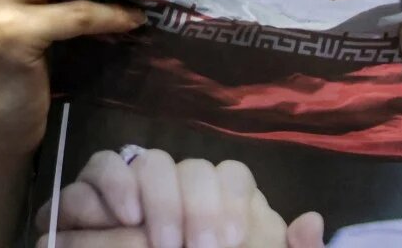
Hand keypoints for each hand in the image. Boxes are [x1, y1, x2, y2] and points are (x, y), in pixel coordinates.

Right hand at [34, 149, 324, 247]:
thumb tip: (311, 221)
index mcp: (222, 207)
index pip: (231, 175)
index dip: (229, 202)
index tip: (227, 243)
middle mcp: (180, 190)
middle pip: (190, 167)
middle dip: (195, 207)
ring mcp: (134, 191)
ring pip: (147, 161)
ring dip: (156, 197)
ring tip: (158, 241)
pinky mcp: (89, 203)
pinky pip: (97, 170)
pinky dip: (109, 188)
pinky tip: (124, 218)